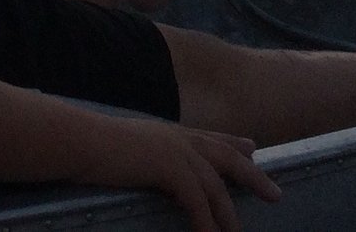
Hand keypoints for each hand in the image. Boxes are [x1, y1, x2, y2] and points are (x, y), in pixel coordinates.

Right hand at [73, 115, 279, 231]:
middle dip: (252, 176)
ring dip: (228, 214)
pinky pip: (197, 200)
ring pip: (215, 185)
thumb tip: (150, 165)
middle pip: (227, 156)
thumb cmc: (95, 146)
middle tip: (274, 192)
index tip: (253, 148)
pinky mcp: (168, 167)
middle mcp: (179, 137)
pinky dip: (206, 222)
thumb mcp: (129, 147)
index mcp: (170, 132)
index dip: (234, 144)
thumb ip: (147, 154)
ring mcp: (176, 150)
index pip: (210, 137)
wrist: (81, 141)